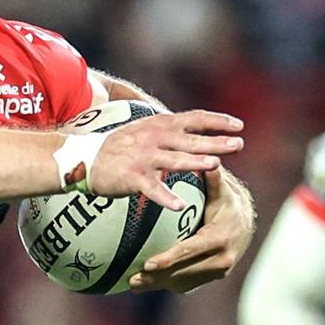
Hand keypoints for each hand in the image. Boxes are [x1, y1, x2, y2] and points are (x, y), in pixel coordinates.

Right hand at [86, 110, 243, 206]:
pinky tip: (179, 207)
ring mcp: (144, 157)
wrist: (84, 157)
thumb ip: (168, 129)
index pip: (195, 118)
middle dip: (216, 141)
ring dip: (196, 161)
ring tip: (215, 164)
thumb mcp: (145, 129)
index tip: (239, 125)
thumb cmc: (118, 146)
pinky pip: (152, 189)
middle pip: (191, 138)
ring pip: (175, 159)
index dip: (218, 120)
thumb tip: (192, 127)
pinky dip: (165, 198)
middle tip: (239, 145)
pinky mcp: (132, 176)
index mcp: (160, 124)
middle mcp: (155, 137)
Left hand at [131, 163, 256, 292]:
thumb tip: (210, 163)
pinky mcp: (212, 277)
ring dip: (158, 284)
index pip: (191, 250)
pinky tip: (145, 283)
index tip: (148, 264)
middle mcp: (221, 260)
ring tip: (133, 283)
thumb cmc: (229, 203)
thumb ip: (214, 180)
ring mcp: (217, 272)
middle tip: (132, 278)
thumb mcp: (223, 191)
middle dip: (157, 278)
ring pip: (183, 282)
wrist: (246, 225)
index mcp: (220, 239)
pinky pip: (187, 284)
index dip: (169, 259)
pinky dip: (166, 283)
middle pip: (184, 272)